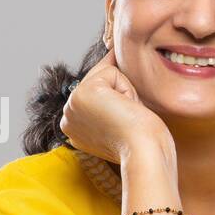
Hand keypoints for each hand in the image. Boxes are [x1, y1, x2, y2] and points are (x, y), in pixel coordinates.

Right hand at [59, 48, 168, 163]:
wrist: (145, 156)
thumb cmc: (146, 144)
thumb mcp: (122, 121)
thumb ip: (112, 101)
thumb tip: (114, 59)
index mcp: (76, 128)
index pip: (96, 94)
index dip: (118, 98)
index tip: (126, 120)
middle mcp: (68, 118)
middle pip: (99, 80)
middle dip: (121, 93)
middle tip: (128, 120)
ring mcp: (71, 105)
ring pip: (105, 74)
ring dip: (124, 91)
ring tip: (126, 116)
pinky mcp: (82, 93)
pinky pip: (112, 71)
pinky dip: (127, 89)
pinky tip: (125, 110)